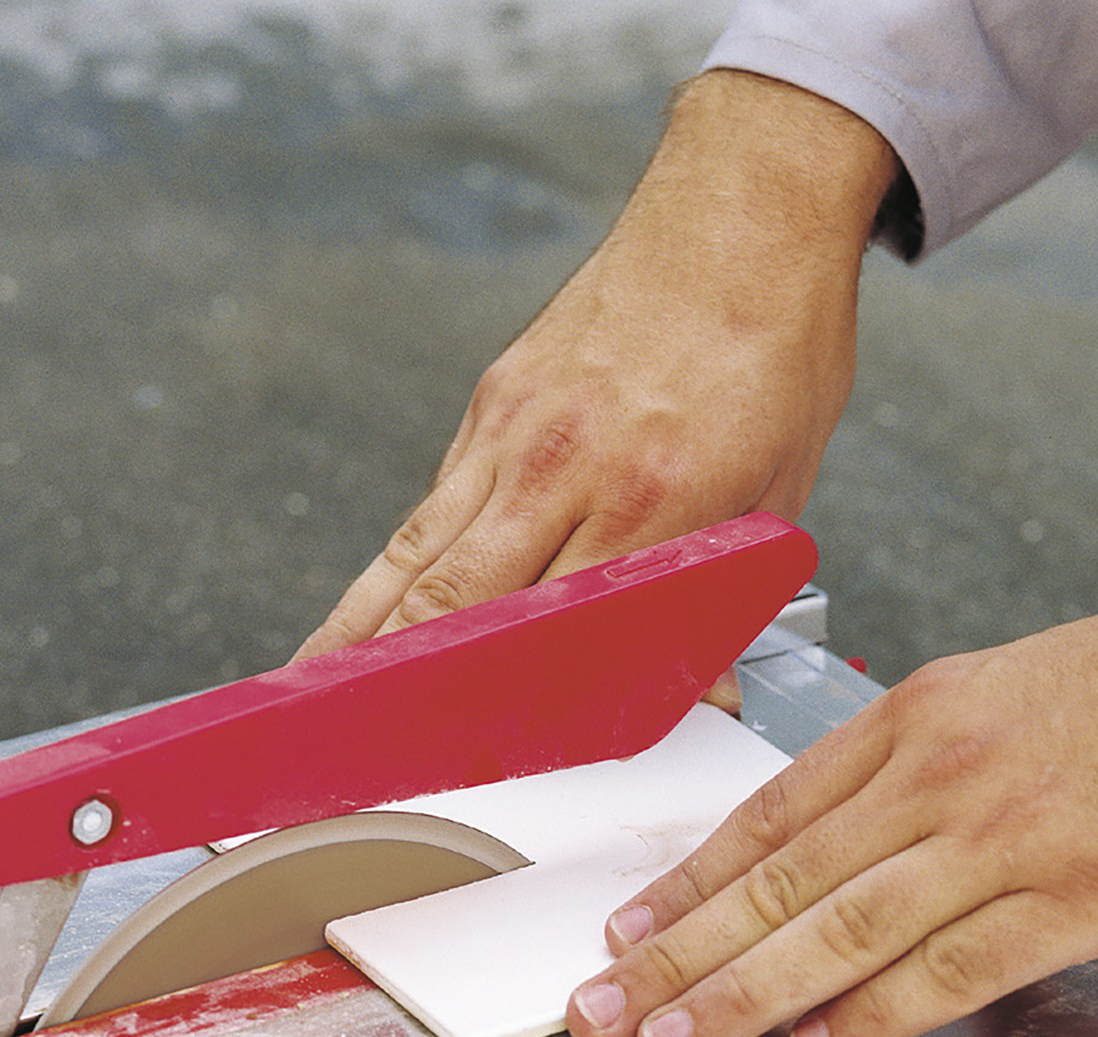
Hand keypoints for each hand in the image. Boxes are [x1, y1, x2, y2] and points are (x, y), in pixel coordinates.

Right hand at [293, 73, 897, 710]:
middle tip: (356, 756)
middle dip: (398, 692)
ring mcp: (517, 430)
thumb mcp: (784, 490)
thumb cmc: (775, 344)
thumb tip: (700, 690)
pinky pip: (431, 507)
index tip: (466, 762)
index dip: (505, 710)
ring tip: (312, 701)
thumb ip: (727, 599)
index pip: (558, 638)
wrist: (743, 212)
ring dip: (360, 637)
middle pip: (456, 604)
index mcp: (657, 498)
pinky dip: (390, 572)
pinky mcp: (492, 402)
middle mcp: (570, 465)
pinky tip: (363, 617)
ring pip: (418, 557)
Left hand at [566, 488, 1097, 1036]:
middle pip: (782, 878)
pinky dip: (882, 1010)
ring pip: (844, 926)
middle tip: (605, 1010)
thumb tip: (829, 852)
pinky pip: (957, 966)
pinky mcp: (1084, 895)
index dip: (687, 883)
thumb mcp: (999, 689)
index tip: (627, 933)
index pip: (770, 813)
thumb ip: (910, 767)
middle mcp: (944, 770)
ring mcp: (1011, 834)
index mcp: (918, 714)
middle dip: (680, 954)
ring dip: (746, 993)